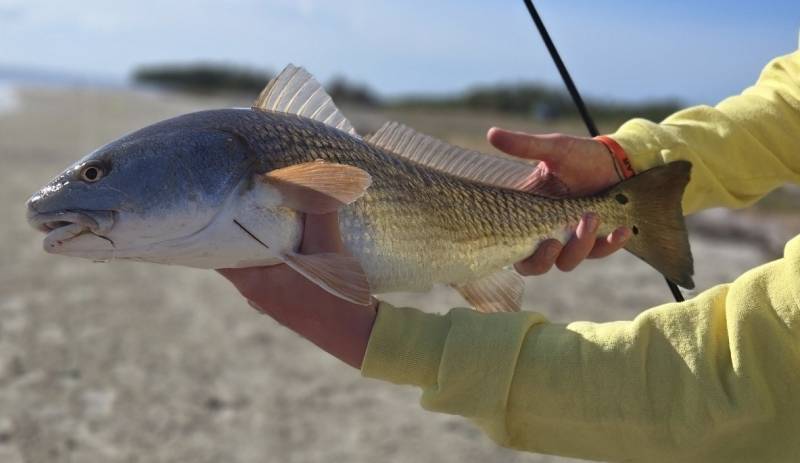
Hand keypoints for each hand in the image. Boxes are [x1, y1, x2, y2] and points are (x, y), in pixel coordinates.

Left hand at [217, 213, 376, 368]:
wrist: (359, 337)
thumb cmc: (336, 297)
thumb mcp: (327, 247)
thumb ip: (319, 209)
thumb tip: (319, 168)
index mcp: (252, 282)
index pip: (217, 249)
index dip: (217, 223)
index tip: (223, 199)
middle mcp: (255, 293)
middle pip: (239, 253)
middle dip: (247, 227)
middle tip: (254, 197)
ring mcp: (273, 301)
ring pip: (259, 263)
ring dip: (267, 242)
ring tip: (275, 214)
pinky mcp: (292, 302)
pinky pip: (277, 273)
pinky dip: (283, 256)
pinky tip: (298, 242)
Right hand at [488, 128, 631, 275]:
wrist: (615, 159)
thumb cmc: (580, 155)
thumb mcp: (553, 149)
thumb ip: (524, 146)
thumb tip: (490, 133)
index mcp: (530, 218)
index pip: (516, 251)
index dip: (520, 255)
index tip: (529, 240)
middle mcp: (548, 234)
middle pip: (537, 266)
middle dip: (545, 259)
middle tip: (553, 241)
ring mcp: (573, 240)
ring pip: (570, 261)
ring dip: (581, 243)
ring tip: (592, 215)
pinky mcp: (599, 239)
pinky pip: (603, 251)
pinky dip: (612, 243)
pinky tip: (623, 229)